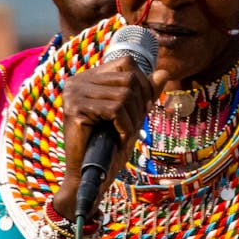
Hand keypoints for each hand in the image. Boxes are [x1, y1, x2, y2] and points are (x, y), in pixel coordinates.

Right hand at [53, 56, 167, 219]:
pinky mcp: (75, 109)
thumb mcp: (132, 115)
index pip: (126, 63)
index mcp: (88, 78)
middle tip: (136, 127)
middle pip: (129, 78)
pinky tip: (120, 138)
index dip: (143, 84)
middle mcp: (78, 81)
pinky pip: (115, 109)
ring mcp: (74, 93)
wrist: (90, 175)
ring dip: (134, 119)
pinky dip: (125, 126)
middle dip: (141, 104)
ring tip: (127, 135)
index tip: (144, 108)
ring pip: (124, 95)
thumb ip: (146, 93)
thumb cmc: (110, 145)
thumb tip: (164, 72)